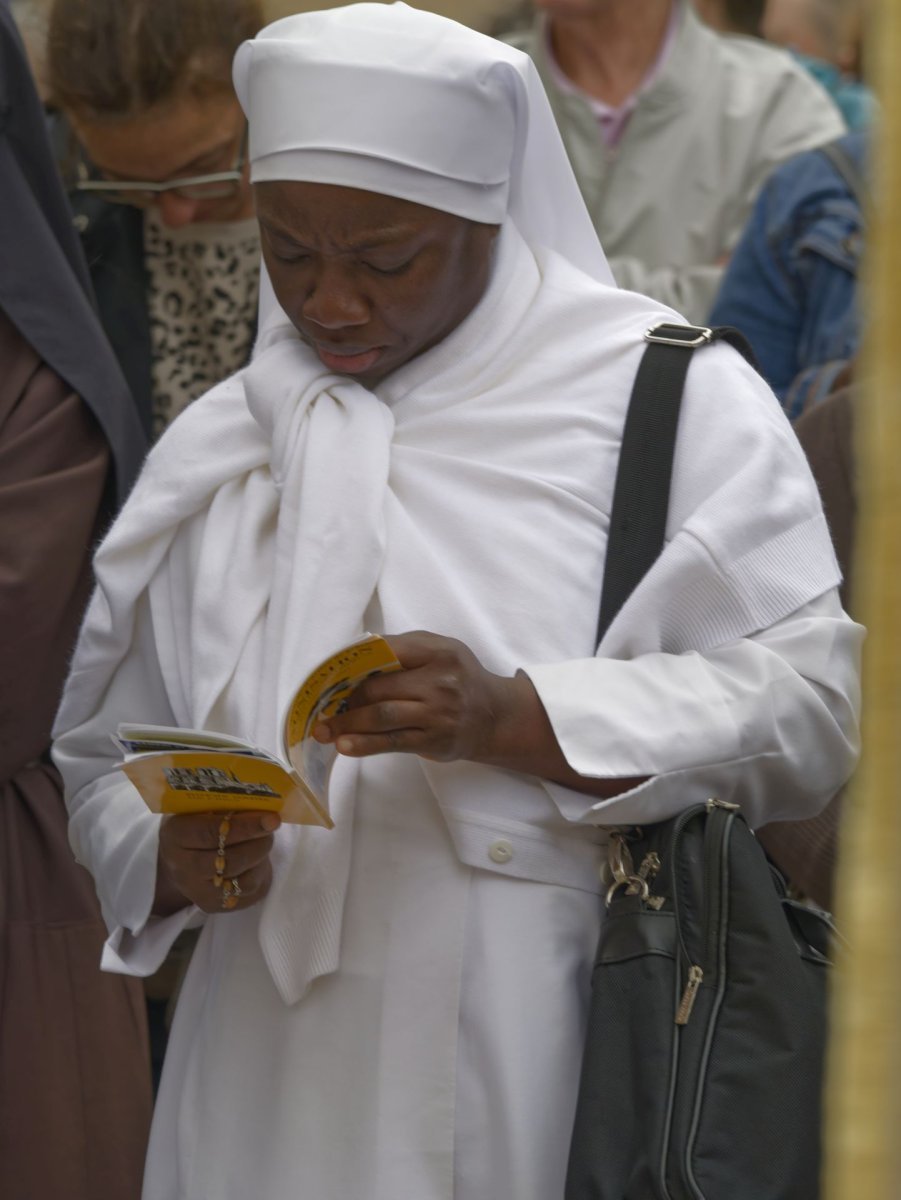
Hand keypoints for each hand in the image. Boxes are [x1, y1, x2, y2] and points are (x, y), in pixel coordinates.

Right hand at [156, 810, 280, 915]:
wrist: (182, 858)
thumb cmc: (196, 822)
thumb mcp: (201, 806)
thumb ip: (225, 805)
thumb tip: (263, 805)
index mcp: (175, 835)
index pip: (211, 833)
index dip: (245, 826)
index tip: (272, 818)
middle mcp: (182, 868)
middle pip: (230, 860)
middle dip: (259, 843)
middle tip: (272, 827)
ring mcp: (197, 892)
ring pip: (243, 881)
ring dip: (262, 859)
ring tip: (264, 841)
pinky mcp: (213, 906)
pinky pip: (248, 894)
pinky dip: (260, 874)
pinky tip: (259, 860)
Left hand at [312, 630, 647, 799]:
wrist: (495, 716)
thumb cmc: (459, 678)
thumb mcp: (441, 650)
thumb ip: (405, 648)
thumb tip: (355, 651)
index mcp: (437, 651)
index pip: (386, 651)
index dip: (352, 663)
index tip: (327, 674)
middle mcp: (440, 680)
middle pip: (378, 687)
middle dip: (343, 698)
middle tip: (319, 706)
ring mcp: (437, 712)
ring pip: (381, 716)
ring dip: (346, 724)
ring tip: (323, 729)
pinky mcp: (434, 740)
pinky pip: (392, 742)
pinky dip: (365, 744)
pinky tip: (344, 746)